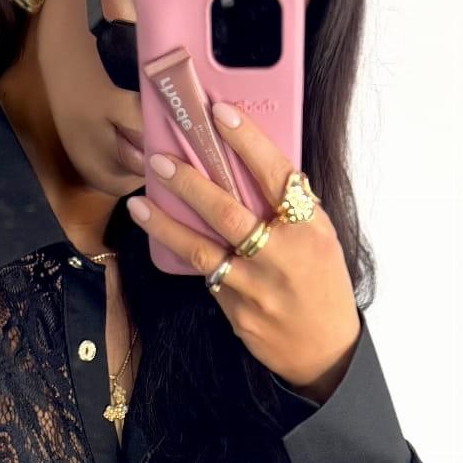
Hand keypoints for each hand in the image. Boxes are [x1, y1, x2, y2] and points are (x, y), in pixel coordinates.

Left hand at [125, 102, 360, 399]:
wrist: (324, 349)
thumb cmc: (323, 284)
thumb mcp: (321, 238)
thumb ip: (292, 207)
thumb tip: (256, 166)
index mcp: (309, 228)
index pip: (275, 175)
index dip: (247, 141)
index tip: (219, 113)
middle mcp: (281, 256)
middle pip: (228, 212)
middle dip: (189, 183)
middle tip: (159, 161)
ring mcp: (255, 288)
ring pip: (203, 250)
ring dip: (166, 225)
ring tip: (138, 203)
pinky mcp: (236, 313)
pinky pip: (204, 276)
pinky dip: (181, 254)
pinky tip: (160, 237)